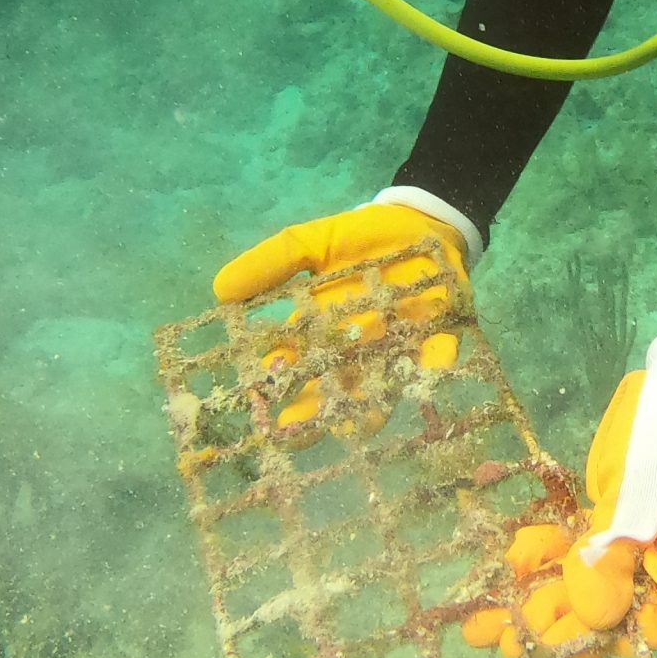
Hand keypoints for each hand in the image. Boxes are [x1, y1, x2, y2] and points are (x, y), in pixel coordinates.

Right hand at [213, 190, 478, 428]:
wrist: (418, 222)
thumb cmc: (358, 239)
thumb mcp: (308, 243)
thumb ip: (271, 263)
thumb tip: (219, 289)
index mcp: (321, 333)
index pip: (292, 369)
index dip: (274, 390)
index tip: (257, 408)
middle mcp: (356, 351)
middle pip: (332, 392)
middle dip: (314, 416)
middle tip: (297, 435)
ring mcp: (397, 350)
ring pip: (379, 389)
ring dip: (368, 410)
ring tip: (354, 425)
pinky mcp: (437, 340)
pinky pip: (435, 362)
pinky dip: (431, 372)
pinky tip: (424, 382)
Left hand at [465, 328, 656, 657]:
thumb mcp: (645, 490)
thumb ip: (619, 550)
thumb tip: (594, 615)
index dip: (610, 639)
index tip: (558, 644)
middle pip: (615, 611)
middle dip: (559, 626)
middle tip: (503, 643)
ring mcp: (641, 539)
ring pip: (590, 582)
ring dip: (541, 597)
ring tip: (484, 624)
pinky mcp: (616, 517)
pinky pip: (580, 548)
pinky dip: (547, 557)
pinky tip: (509, 565)